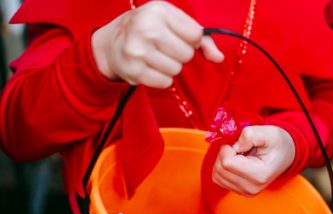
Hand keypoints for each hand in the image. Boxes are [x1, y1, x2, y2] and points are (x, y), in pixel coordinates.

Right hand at [91, 1, 223, 87]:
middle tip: (164, 48)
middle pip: (187, 54)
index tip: (177, 37)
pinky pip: (165, 82)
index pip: (195, 35)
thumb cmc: (148, 30)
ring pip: (176, 70)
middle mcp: (146, 29)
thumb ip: (201, 39)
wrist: (111, 44)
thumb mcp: (172, 23)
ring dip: (170, 67)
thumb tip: (219, 58)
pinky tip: (150, 68)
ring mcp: (138, 51)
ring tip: (156, 57)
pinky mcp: (134, 71)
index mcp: (158, 10)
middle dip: (180, 54)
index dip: (191, 40)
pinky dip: (162, 78)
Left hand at [212, 125, 295, 195]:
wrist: (284, 154)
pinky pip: (219, 179)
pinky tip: (236, 162)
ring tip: (239, 155)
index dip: (227, 148)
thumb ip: (249, 135)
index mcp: (259, 175)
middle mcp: (251, 188)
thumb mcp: (267, 132)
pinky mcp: (239, 191)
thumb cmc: (277, 143)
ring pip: (216, 175)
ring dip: (223, 161)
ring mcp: (245, 192)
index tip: (239, 143)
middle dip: (224, 154)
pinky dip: (223, 168)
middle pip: (219, 169)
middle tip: (238, 148)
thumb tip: (234, 146)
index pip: (226, 163)